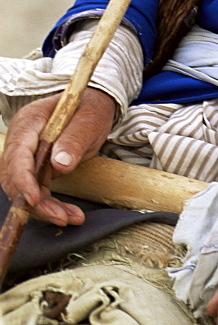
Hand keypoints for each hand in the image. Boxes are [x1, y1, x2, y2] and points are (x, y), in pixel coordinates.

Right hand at [0, 88, 115, 224]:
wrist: (94, 107)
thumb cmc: (91, 108)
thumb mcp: (89, 120)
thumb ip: (74, 139)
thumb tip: (60, 164)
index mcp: (30, 121)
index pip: (18, 153)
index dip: (23, 178)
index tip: (35, 198)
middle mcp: (21, 139)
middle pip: (16, 176)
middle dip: (35, 201)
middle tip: (60, 217)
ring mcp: (26, 154)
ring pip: (24, 189)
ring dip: (44, 208)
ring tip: (70, 217)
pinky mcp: (35, 168)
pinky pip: (37, 190)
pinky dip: (50, 204)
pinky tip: (68, 213)